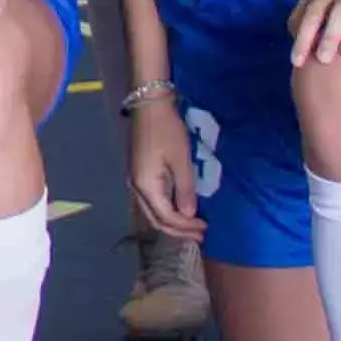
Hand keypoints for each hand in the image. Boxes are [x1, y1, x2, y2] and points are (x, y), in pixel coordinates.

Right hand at [125, 102, 199, 235]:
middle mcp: (136, 188)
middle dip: (179, 230)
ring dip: (172, 221)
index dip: (186, 227)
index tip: (205, 229)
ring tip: (191, 226)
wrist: (149, 105)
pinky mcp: (138, 172)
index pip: (167, 217)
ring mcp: (135, 180)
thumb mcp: (181, 160)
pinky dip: (166, 210)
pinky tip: (179, 208)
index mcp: (146, 186)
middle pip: (156, 219)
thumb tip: (189, 214)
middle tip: (200, 235)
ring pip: (152, 211)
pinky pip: (151, 201)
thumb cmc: (167, 130)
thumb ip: (185, 189)